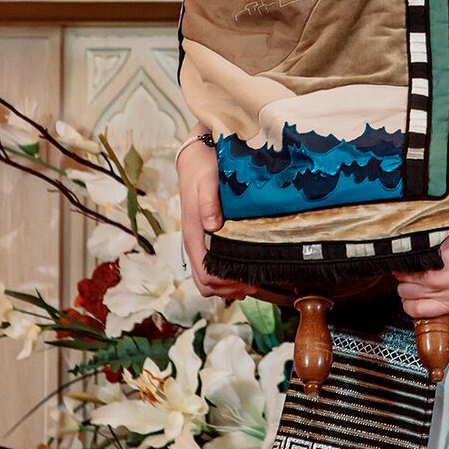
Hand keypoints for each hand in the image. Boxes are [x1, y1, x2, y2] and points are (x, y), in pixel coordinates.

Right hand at [177, 130, 246, 300]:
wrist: (196, 158)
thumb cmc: (204, 169)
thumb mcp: (207, 180)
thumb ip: (209, 201)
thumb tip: (212, 225)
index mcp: (194, 235)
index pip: (204, 275)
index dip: (226, 284)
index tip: (248, 279)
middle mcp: (195, 243)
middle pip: (206, 284)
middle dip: (229, 289)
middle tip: (255, 283)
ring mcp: (200, 242)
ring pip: (208, 279)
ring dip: (228, 286)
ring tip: (252, 280)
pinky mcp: (207, 238)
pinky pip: (212, 266)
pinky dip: (226, 275)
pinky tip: (244, 268)